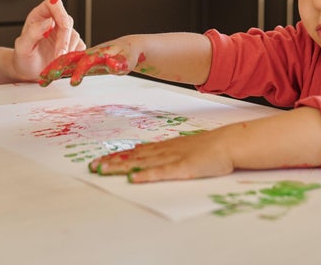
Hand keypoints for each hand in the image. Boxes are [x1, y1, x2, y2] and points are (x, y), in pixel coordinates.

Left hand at [12, 0, 84, 80]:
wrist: (27, 73)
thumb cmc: (23, 58)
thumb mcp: (23, 47)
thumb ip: (33, 32)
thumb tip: (49, 22)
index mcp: (40, 16)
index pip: (53, 3)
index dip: (60, 12)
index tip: (63, 25)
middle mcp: (53, 21)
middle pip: (67, 21)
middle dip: (64, 40)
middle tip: (58, 55)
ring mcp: (63, 33)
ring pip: (74, 35)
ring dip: (68, 50)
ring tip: (56, 62)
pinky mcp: (71, 45)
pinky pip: (79, 47)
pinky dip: (74, 56)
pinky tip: (63, 62)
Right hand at [38, 46, 129, 86]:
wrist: (128, 46)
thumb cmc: (129, 53)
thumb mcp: (128, 59)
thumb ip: (120, 63)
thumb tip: (113, 64)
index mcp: (99, 52)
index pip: (87, 61)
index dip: (79, 71)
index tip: (72, 83)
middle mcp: (89, 53)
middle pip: (70, 59)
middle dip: (56, 68)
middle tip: (44, 78)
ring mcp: (85, 57)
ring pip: (66, 61)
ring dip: (53, 69)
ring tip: (41, 80)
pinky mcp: (84, 61)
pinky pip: (68, 65)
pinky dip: (58, 70)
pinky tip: (50, 78)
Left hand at [88, 127, 234, 182]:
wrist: (227, 143)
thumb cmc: (207, 147)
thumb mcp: (183, 148)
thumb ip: (164, 152)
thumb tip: (144, 154)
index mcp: (163, 147)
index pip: (134, 151)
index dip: (116, 156)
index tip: (99, 160)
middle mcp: (164, 150)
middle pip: (133, 156)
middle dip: (112, 162)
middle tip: (93, 167)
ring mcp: (173, 158)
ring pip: (142, 163)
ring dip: (122, 166)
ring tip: (104, 170)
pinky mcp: (183, 168)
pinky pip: (162, 172)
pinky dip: (147, 175)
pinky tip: (134, 178)